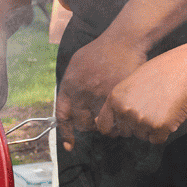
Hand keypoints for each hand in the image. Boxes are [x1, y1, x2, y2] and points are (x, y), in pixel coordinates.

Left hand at [54, 32, 147, 148]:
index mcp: (70, 84)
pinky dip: (118, 124)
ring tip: (112, 122)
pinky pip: (115, 119)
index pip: (63, 115)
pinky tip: (122, 119)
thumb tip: (68, 104)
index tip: (70, 144)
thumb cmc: (100, 50)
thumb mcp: (77, 63)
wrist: (123, 41)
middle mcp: (82, 92)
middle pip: (81, 123)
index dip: (66, 133)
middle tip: (97, 122)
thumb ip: (70, 84)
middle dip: (89, 126)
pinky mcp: (116, 97)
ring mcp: (99, 95)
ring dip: (105, 126)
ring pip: (99, 124)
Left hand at [96, 46, 186, 144]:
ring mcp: (141, 120)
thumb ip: (119, 101)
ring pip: (142, 136)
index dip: (113, 128)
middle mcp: (125, 110)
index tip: (119, 128)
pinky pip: (157, 140)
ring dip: (151, 127)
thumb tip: (100, 121)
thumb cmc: (163, 72)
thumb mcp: (132, 82)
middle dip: (136, 124)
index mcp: (115, 98)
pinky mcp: (158, 128)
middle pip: (125, 132)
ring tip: (161, 106)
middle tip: (150, 107)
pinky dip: (164, 131)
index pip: (104, 125)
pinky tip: (169, 114)